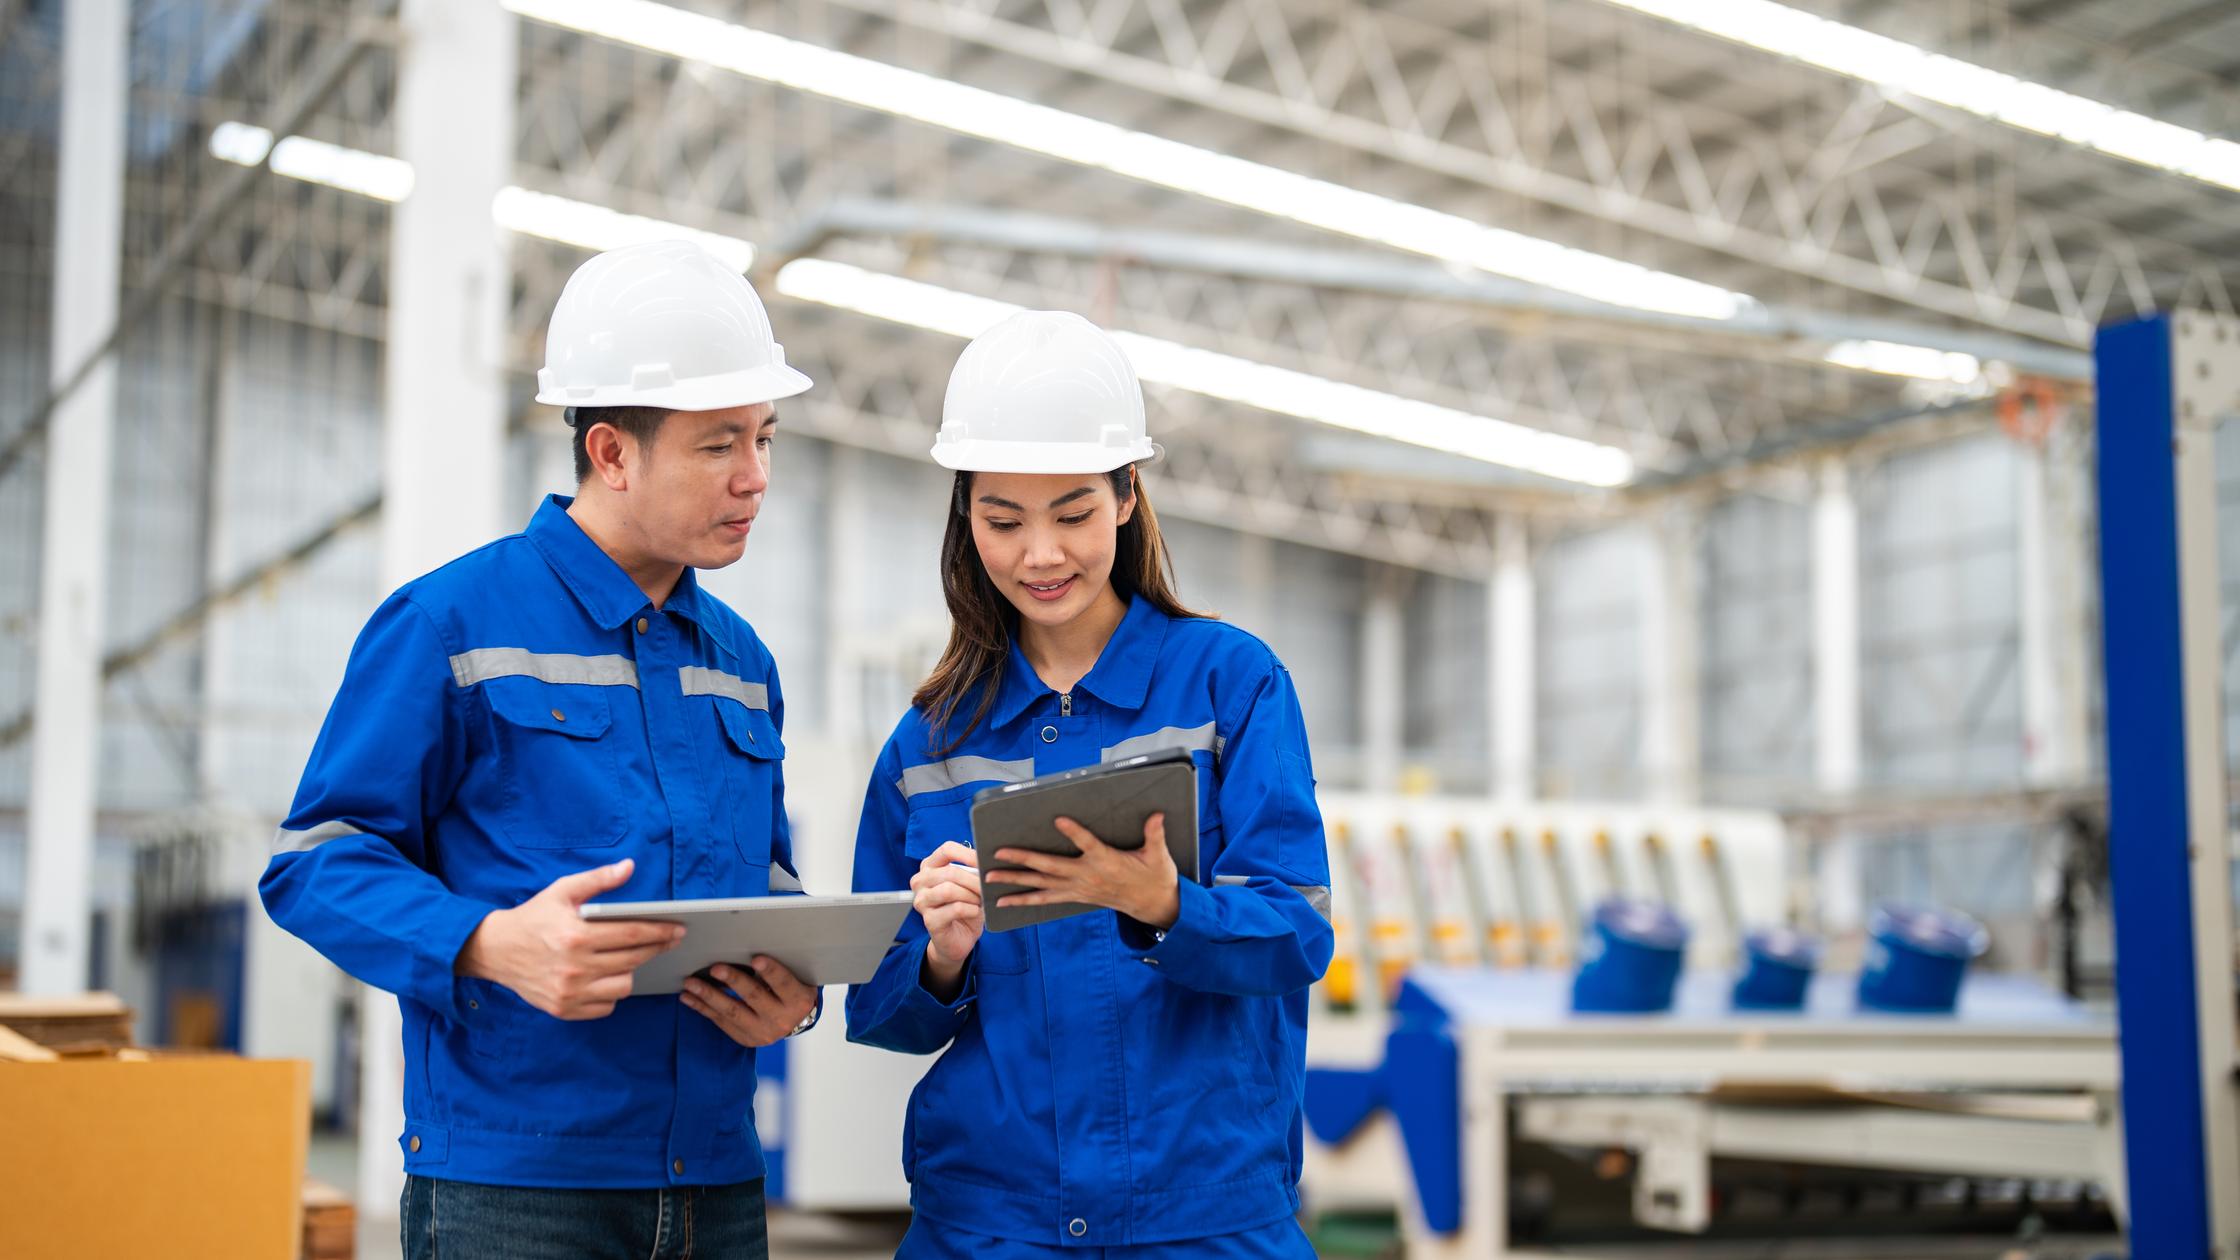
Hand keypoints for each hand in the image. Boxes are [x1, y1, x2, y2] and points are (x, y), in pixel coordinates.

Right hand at [455, 858, 684, 1019]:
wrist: (494, 950)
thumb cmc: (534, 917)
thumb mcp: (562, 891)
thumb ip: (598, 879)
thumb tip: (629, 866)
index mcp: (575, 936)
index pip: (631, 933)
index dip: (659, 931)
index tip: (678, 928)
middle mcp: (574, 968)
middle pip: (633, 960)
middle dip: (656, 948)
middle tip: (670, 940)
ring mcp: (569, 992)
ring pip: (623, 987)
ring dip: (632, 971)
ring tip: (634, 958)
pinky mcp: (563, 1009)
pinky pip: (605, 1007)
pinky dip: (612, 994)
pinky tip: (610, 977)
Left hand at [681, 957, 817, 1047]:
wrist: (795, 1020)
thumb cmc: (792, 990)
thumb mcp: (796, 978)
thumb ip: (778, 968)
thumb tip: (746, 948)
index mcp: (798, 1000)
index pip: (784, 983)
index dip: (771, 971)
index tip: (756, 958)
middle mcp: (781, 1019)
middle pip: (754, 997)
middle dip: (733, 981)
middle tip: (715, 968)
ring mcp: (762, 1032)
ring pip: (732, 1012)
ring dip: (709, 996)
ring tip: (691, 984)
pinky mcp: (746, 1038)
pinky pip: (720, 1022)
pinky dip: (702, 1008)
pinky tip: (688, 998)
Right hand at [911, 841, 982, 1000]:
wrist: (958, 939)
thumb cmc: (965, 907)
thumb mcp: (970, 886)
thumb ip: (974, 871)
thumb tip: (989, 861)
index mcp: (930, 866)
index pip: (947, 849)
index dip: (968, 854)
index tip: (985, 862)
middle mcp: (920, 881)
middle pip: (951, 872)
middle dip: (974, 881)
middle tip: (987, 889)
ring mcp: (921, 901)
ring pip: (950, 890)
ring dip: (971, 896)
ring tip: (980, 901)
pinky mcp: (929, 920)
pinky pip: (955, 909)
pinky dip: (971, 909)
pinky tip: (975, 912)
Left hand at [994, 813, 1178, 930]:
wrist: (1153, 905)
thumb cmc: (1155, 876)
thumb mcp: (1158, 855)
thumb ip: (1155, 834)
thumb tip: (1157, 815)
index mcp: (1107, 861)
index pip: (1088, 844)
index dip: (1074, 832)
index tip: (1059, 819)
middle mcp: (1088, 876)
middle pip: (1051, 867)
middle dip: (1023, 859)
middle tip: (999, 852)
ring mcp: (1079, 888)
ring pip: (1041, 885)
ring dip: (1015, 881)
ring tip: (991, 878)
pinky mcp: (1076, 896)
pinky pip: (1045, 900)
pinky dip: (1024, 900)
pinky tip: (1005, 901)